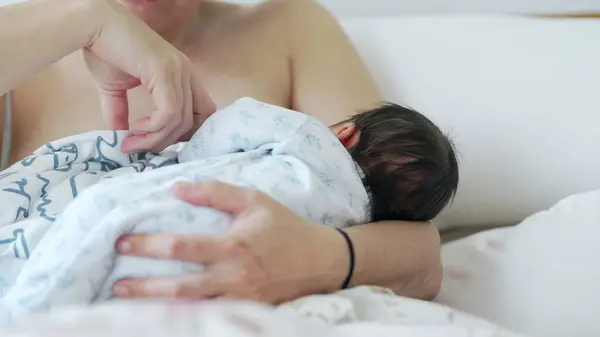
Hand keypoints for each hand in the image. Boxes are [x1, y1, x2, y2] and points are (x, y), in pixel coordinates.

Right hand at [84, 0, 215, 151]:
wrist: (91, 24)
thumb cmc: (102, 48)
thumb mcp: (115, 88)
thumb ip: (120, 111)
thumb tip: (120, 136)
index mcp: (180, 73)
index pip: (203, 110)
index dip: (188, 132)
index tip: (160, 141)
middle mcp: (185, 71)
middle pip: (192, 121)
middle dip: (166, 142)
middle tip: (138, 148)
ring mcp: (178, 70)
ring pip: (180, 120)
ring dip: (155, 139)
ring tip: (132, 143)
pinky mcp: (165, 72)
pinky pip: (169, 112)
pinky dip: (154, 127)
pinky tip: (136, 128)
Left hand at [112, 181, 347, 302]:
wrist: (320, 260)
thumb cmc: (285, 227)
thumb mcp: (255, 200)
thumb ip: (216, 192)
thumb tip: (177, 188)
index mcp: (233, 246)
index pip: (181, 246)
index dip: (148, 245)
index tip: (123, 243)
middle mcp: (233, 277)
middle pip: (179, 287)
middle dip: (143, 287)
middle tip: (116, 284)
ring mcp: (240, 300)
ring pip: (191, 310)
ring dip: (158, 309)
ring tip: (129, 306)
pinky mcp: (247, 312)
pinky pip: (211, 318)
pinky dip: (186, 318)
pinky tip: (166, 317)